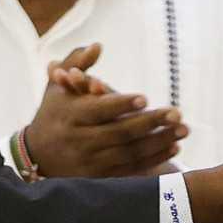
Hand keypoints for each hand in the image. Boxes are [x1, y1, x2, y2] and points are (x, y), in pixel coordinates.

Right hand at [25, 43, 187, 177]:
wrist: (39, 155)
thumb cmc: (55, 112)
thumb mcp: (57, 86)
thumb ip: (77, 63)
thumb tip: (98, 45)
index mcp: (69, 115)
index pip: (98, 110)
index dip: (122, 105)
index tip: (145, 97)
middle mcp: (79, 141)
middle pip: (120, 133)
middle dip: (151, 123)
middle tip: (177, 113)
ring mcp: (90, 161)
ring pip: (130, 153)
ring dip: (159, 141)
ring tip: (183, 129)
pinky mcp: (100, 177)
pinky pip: (132, 169)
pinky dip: (155, 159)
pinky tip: (174, 147)